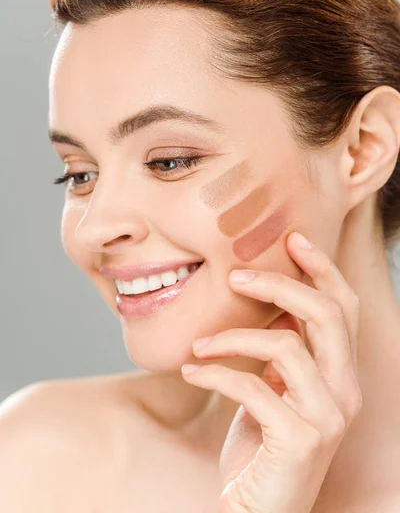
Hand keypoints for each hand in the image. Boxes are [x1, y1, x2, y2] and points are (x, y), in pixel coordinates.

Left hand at [181, 231, 362, 512]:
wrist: (260, 507)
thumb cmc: (264, 441)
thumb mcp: (275, 387)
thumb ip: (283, 349)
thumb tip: (267, 301)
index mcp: (341, 372)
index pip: (344, 307)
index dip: (322, 268)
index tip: (292, 238)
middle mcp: (345, 390)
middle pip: (326, 314)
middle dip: (280, 284)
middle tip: (234, 275)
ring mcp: (327, 416)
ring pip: (286, 346)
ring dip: (232, 336)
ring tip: (198, 344)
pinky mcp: (300, 440)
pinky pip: (252, 387)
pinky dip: (214, 374)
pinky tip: (190, 372)